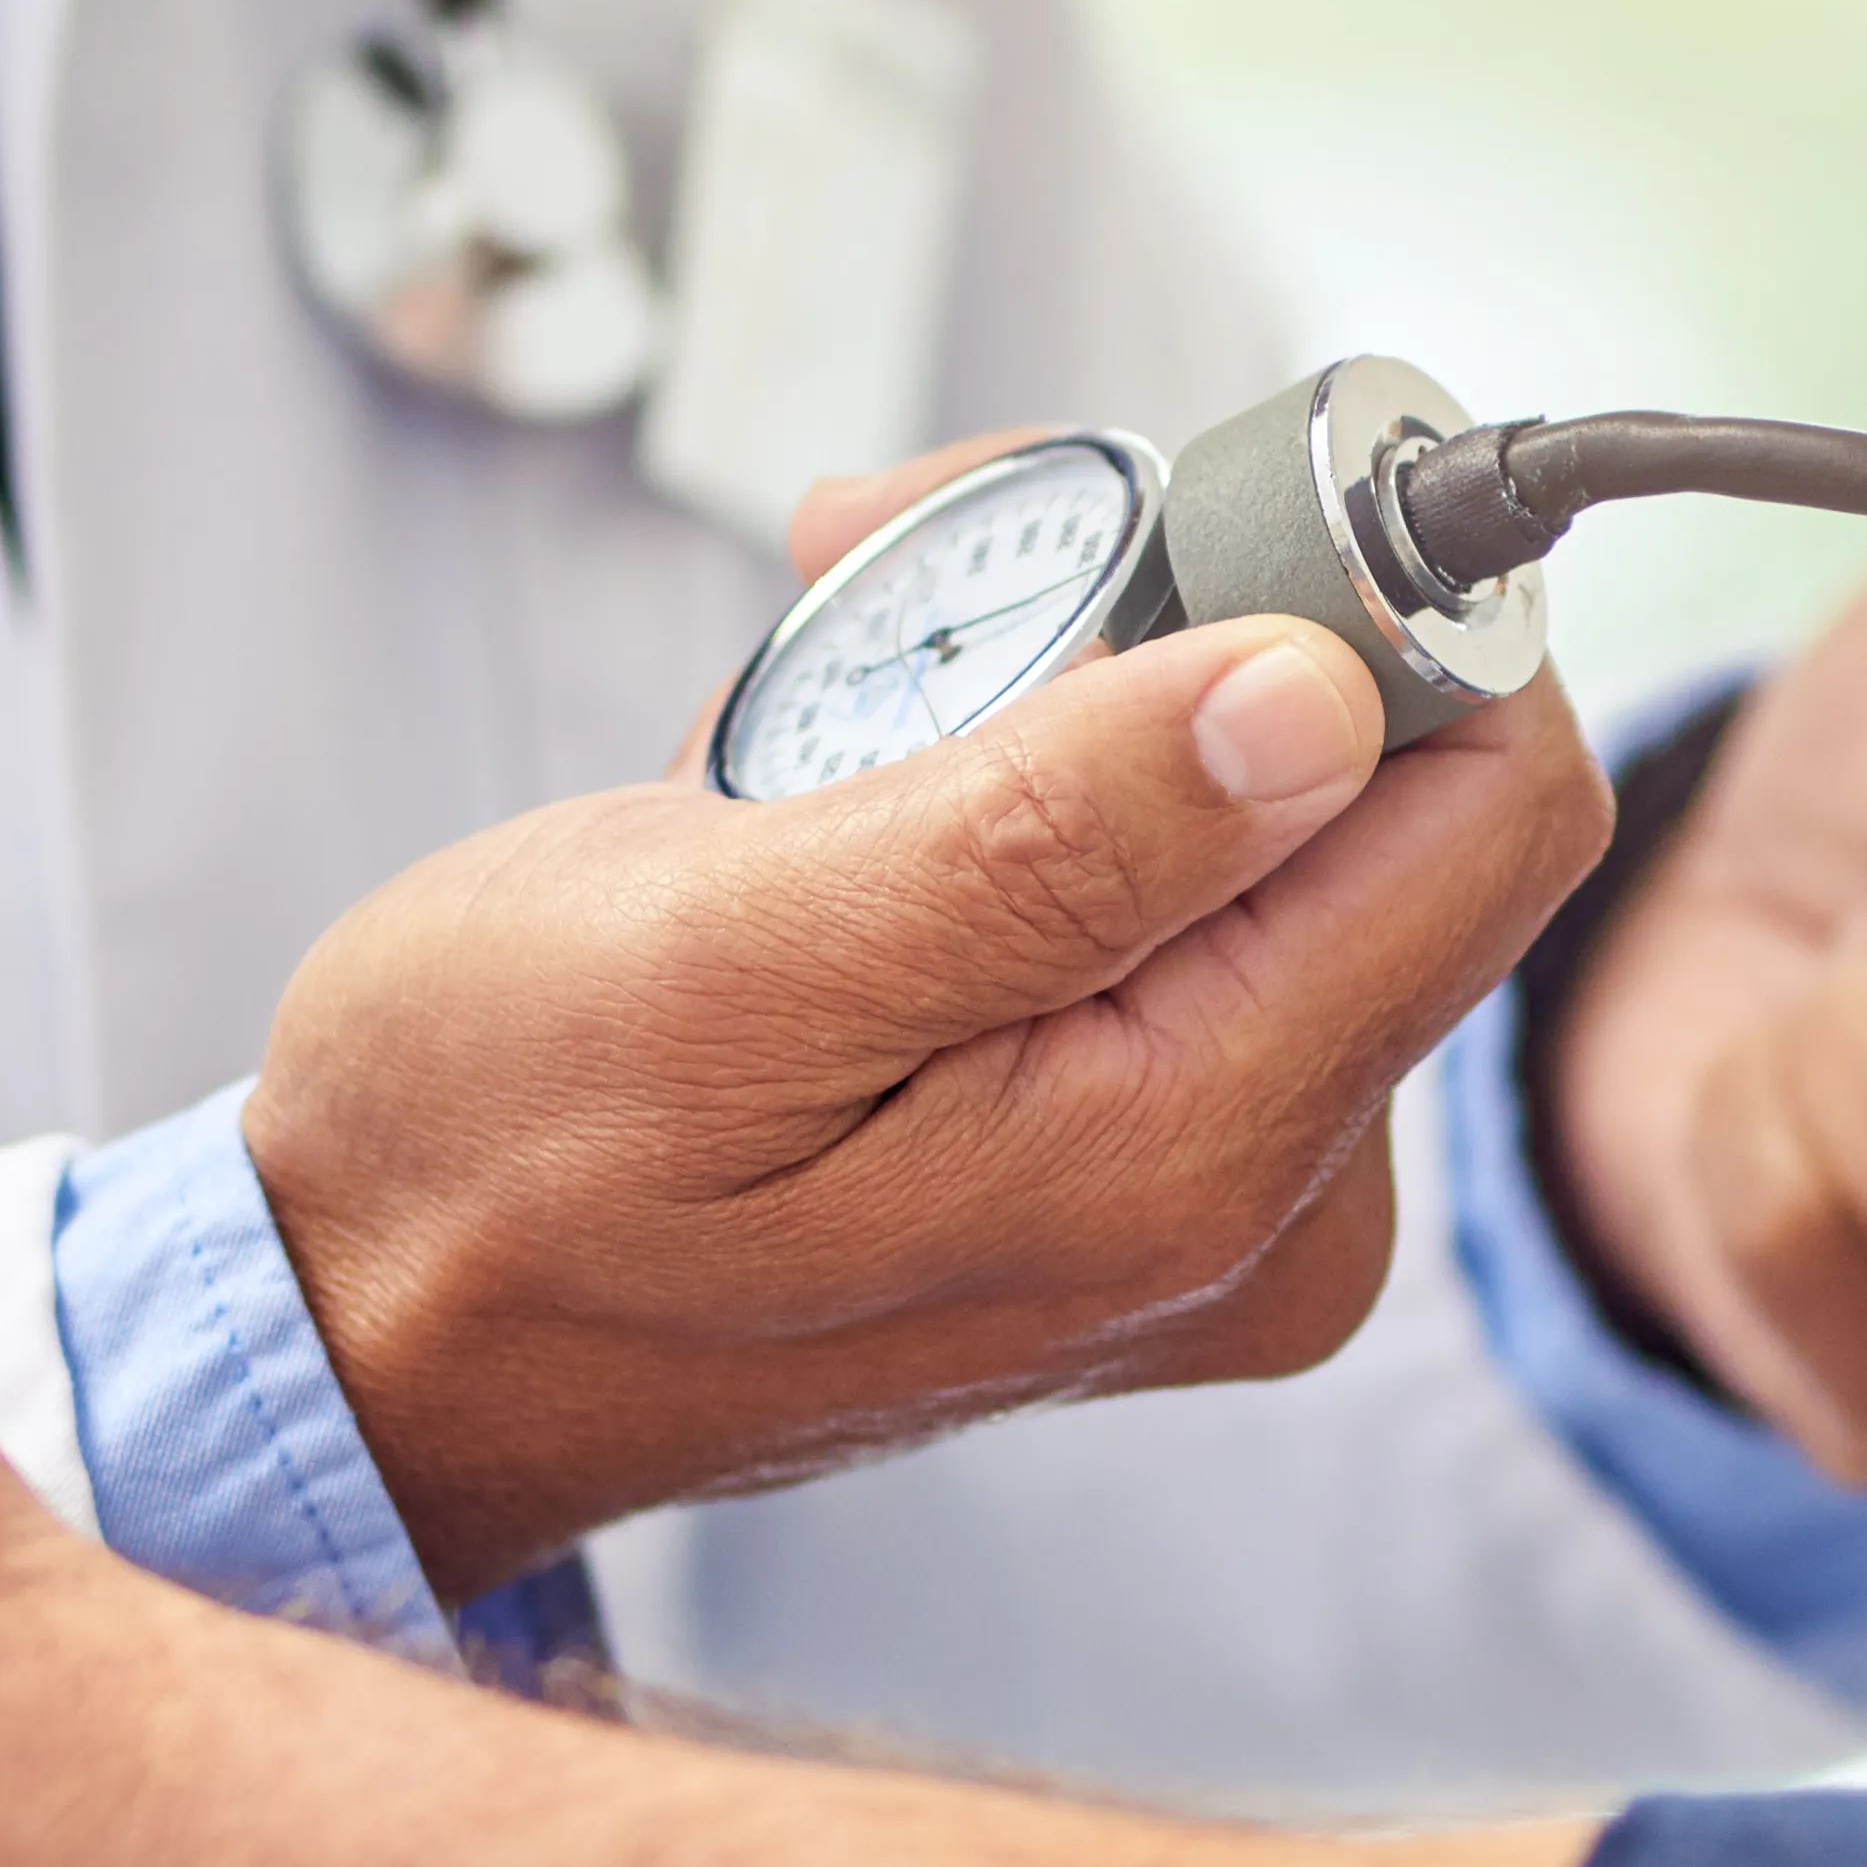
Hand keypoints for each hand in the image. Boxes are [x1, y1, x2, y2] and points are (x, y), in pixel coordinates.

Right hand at [251, 440, 1610, 1590]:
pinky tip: (832, 817)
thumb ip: (1044, 833)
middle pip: (1381, 789)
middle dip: (1154, 623)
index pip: (1492, 802)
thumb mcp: (729, 957)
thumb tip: (1323, 694)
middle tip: (870, 576)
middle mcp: (1269, 1203)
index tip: (1125, 522)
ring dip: (1041, 697)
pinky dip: (1011, 804)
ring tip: (800, 730)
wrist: (374, 1344)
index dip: (1362, 601)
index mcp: (1201, 1155)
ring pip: (1262, 820)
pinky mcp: (1144, 1169)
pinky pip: (1168, 907)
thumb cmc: (495, 1161)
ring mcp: (1216, 1200)